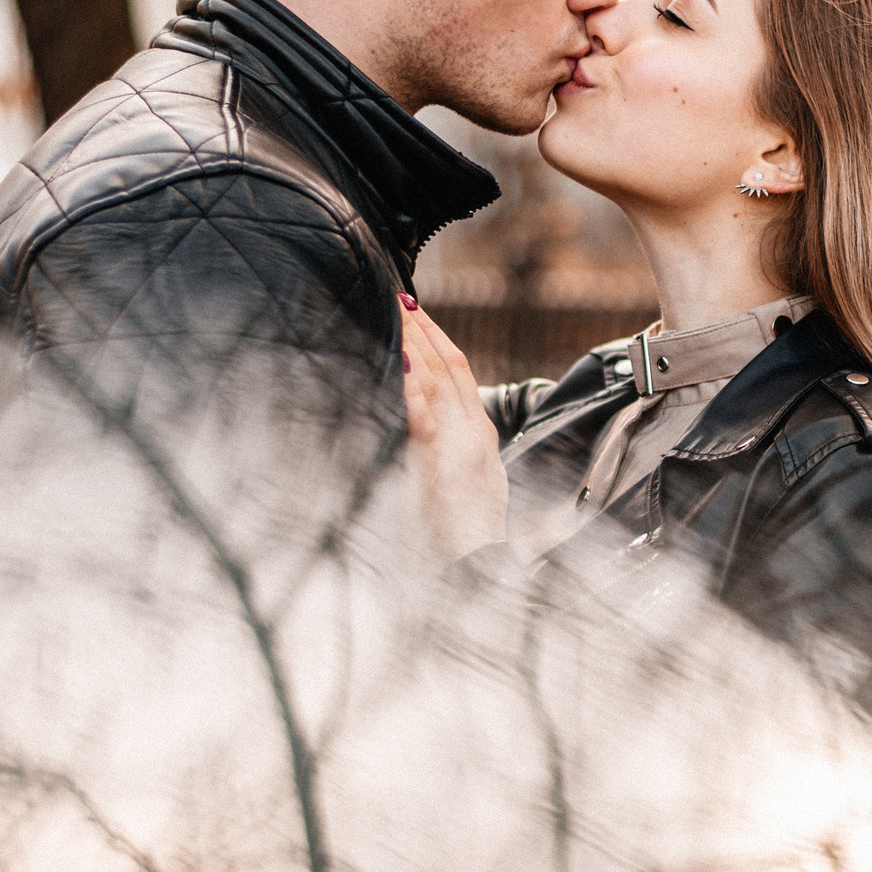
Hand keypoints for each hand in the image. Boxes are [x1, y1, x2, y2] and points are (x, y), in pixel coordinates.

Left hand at [400, 299, 508, 561]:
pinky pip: (425, 426)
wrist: (477, 574)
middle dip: (421, 329)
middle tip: (394, 296)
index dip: (437, 335)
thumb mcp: (462, 482)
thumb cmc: (463, 534)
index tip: (414, 307)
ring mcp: (462, 453)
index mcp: (480, 436)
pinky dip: (413, 396)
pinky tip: (399, 371)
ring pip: (436, 385)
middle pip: (448, 367)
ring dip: (412, 348)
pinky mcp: (441, 474)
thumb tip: (420, 408)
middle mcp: (475, 436)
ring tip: (391, 317)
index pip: (459, 369)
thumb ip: (447, 443)